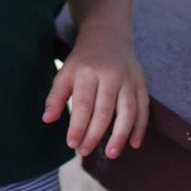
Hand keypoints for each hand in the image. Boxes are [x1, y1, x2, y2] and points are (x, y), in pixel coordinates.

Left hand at [41, 27, 148, 159]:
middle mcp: (110, 75)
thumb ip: (56, 96)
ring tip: (110, 154)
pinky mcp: (141, 83)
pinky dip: (140, 128)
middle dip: (94, 135)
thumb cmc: (83, 60)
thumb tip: (47, 119)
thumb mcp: (65, 72)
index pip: (83, 104)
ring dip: (120, 135)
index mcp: (87, 71)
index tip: (72, 144)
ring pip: (128, 111)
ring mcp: (128, 79)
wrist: (107, 36)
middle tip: (84, 152)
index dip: (78, 126)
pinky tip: (133, 144)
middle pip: (104, 111)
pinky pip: (143, 108)